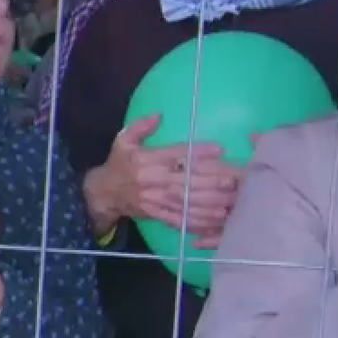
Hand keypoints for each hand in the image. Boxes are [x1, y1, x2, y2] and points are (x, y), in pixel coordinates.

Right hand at [88, 115, 242, 245]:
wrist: (103, 194)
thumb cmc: (119, 164)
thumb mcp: (122, 141)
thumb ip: (140, 127)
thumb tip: (159, 115)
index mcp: (145, 160)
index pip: (175, 155)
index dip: (197, 153)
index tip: (219, 150)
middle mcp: (152, 180)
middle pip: (186, 181)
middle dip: (211, 182)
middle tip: (233, 180)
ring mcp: (156, 200)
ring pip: (187, 202)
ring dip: (211, 203)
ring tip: (231, 200)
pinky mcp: (158, 215)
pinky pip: (182, 220)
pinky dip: (200, 221)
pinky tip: (217, 220)